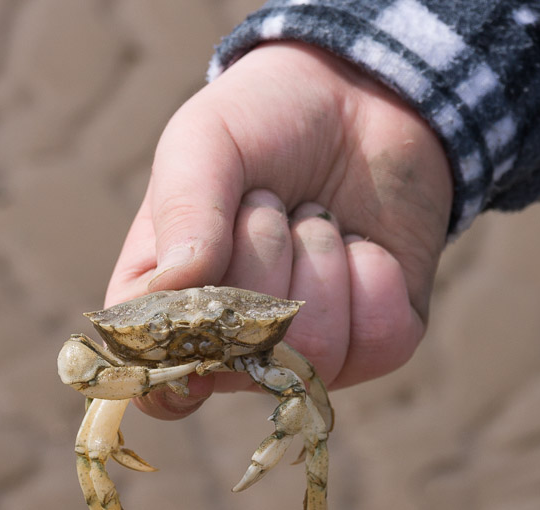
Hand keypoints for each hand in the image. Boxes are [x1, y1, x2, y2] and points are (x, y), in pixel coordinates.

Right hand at [106, 42, 453, 418]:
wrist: (360, 95)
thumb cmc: (262, 122)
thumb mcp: (204, 143)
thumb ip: (184, 208)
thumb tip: (182, 281)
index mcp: (171, 307)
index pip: (158, 385)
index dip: (180, 361)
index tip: (202, 296)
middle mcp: (237, 345)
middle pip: (244, 360)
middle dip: (262, 256)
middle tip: (269, 201)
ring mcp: (308, 349)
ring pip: (315, 353)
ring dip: (320, 260)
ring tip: (315, 217)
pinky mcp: (376, 342)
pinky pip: (381, 342)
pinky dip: (376, 277)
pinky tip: (361, 243)